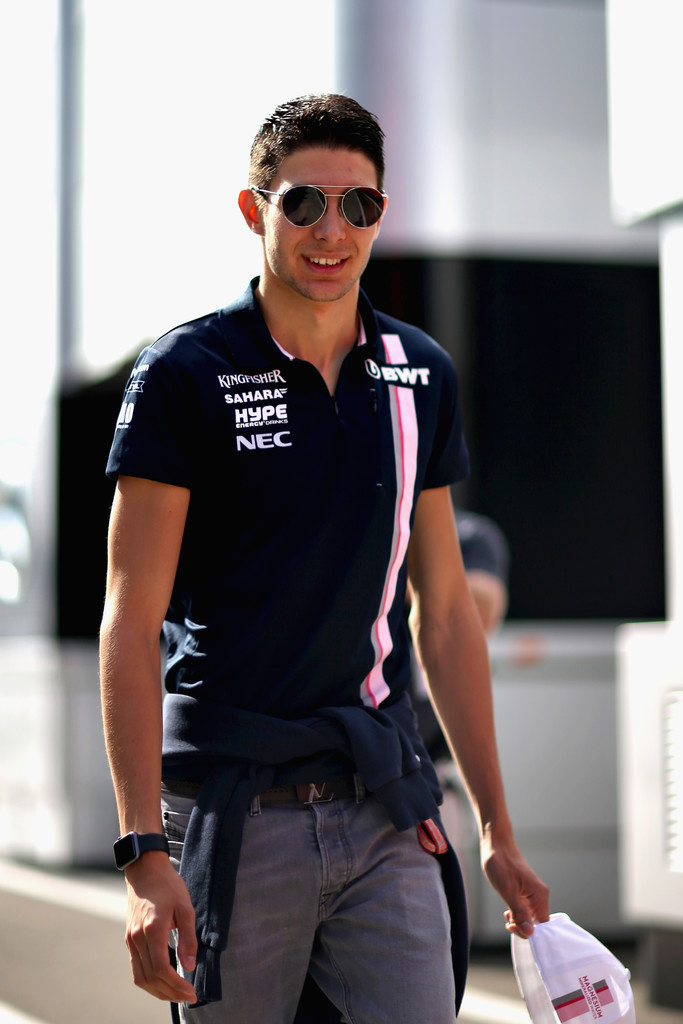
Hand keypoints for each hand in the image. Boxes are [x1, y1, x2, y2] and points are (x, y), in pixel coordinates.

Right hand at [124, 851, 197, 1002]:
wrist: (145, 869)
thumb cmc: (168, 885)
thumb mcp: (185, 907)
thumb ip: (188, 938)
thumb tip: (189, 966)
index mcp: (152, 929)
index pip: (161, 969)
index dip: (176, 985)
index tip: (191, 991)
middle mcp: (137, 938)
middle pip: (150, 978)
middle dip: (170, 993)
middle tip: (188, 997)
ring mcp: (130, 939)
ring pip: (140, 977)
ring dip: (158, 991)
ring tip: (176, 994)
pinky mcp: (129, 938)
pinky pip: (136, 968)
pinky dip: (149, 980)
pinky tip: (163, 981)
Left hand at [480, 826, 549, 938]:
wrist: (496, 844)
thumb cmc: (501, 863)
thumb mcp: (507, 891)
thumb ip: (519, 912)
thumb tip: (529, 933)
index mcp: (539, 895)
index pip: (543, 925)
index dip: (529, 931)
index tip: (513, 927)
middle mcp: (539, 895)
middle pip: (537, 923)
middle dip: (522, 926)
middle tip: (508, 921)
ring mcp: (532, 893)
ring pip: (530, 917)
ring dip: (518, 920)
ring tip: (506, 915)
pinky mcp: (525, 891)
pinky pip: (525, 909)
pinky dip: (516, 913)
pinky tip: (507, 910)